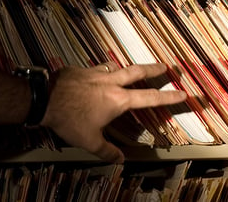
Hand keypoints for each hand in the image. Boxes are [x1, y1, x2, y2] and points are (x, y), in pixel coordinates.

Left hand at [41, 62, 186, 162]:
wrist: (44, 98)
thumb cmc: (69, 119)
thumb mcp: (89, 141)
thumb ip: (107, 151)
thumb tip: (120, 160)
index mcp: (118, 100)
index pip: (149, 98)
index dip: (168, 97)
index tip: (182, 93)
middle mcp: (110, 82)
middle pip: (137, 72)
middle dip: (154, 69)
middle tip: (166, 66)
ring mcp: (95, 73)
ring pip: (116, 67)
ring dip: (126, 69)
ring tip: (130, 70)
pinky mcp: (80, 70)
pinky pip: (96, 68)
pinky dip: (101, 71)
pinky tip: (97, 75)